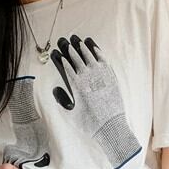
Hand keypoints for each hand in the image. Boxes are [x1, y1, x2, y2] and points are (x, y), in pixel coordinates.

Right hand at [51, 35, 141, 168]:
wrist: (111, 127)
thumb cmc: (90, 124)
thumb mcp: (71, 115)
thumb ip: (62, 100)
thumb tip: (56, 89)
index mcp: (77, 85)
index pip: (67, 67)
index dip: (61, 58)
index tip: (58, 53)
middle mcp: (88, 77)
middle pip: (77, 58)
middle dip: (70, 49)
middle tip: (65, 41)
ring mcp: (101, 76)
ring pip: (90, 56)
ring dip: (83, 48)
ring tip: (78, 41)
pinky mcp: (111, 77)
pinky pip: (103, 60)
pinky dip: (98, 52)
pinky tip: (94, 48)